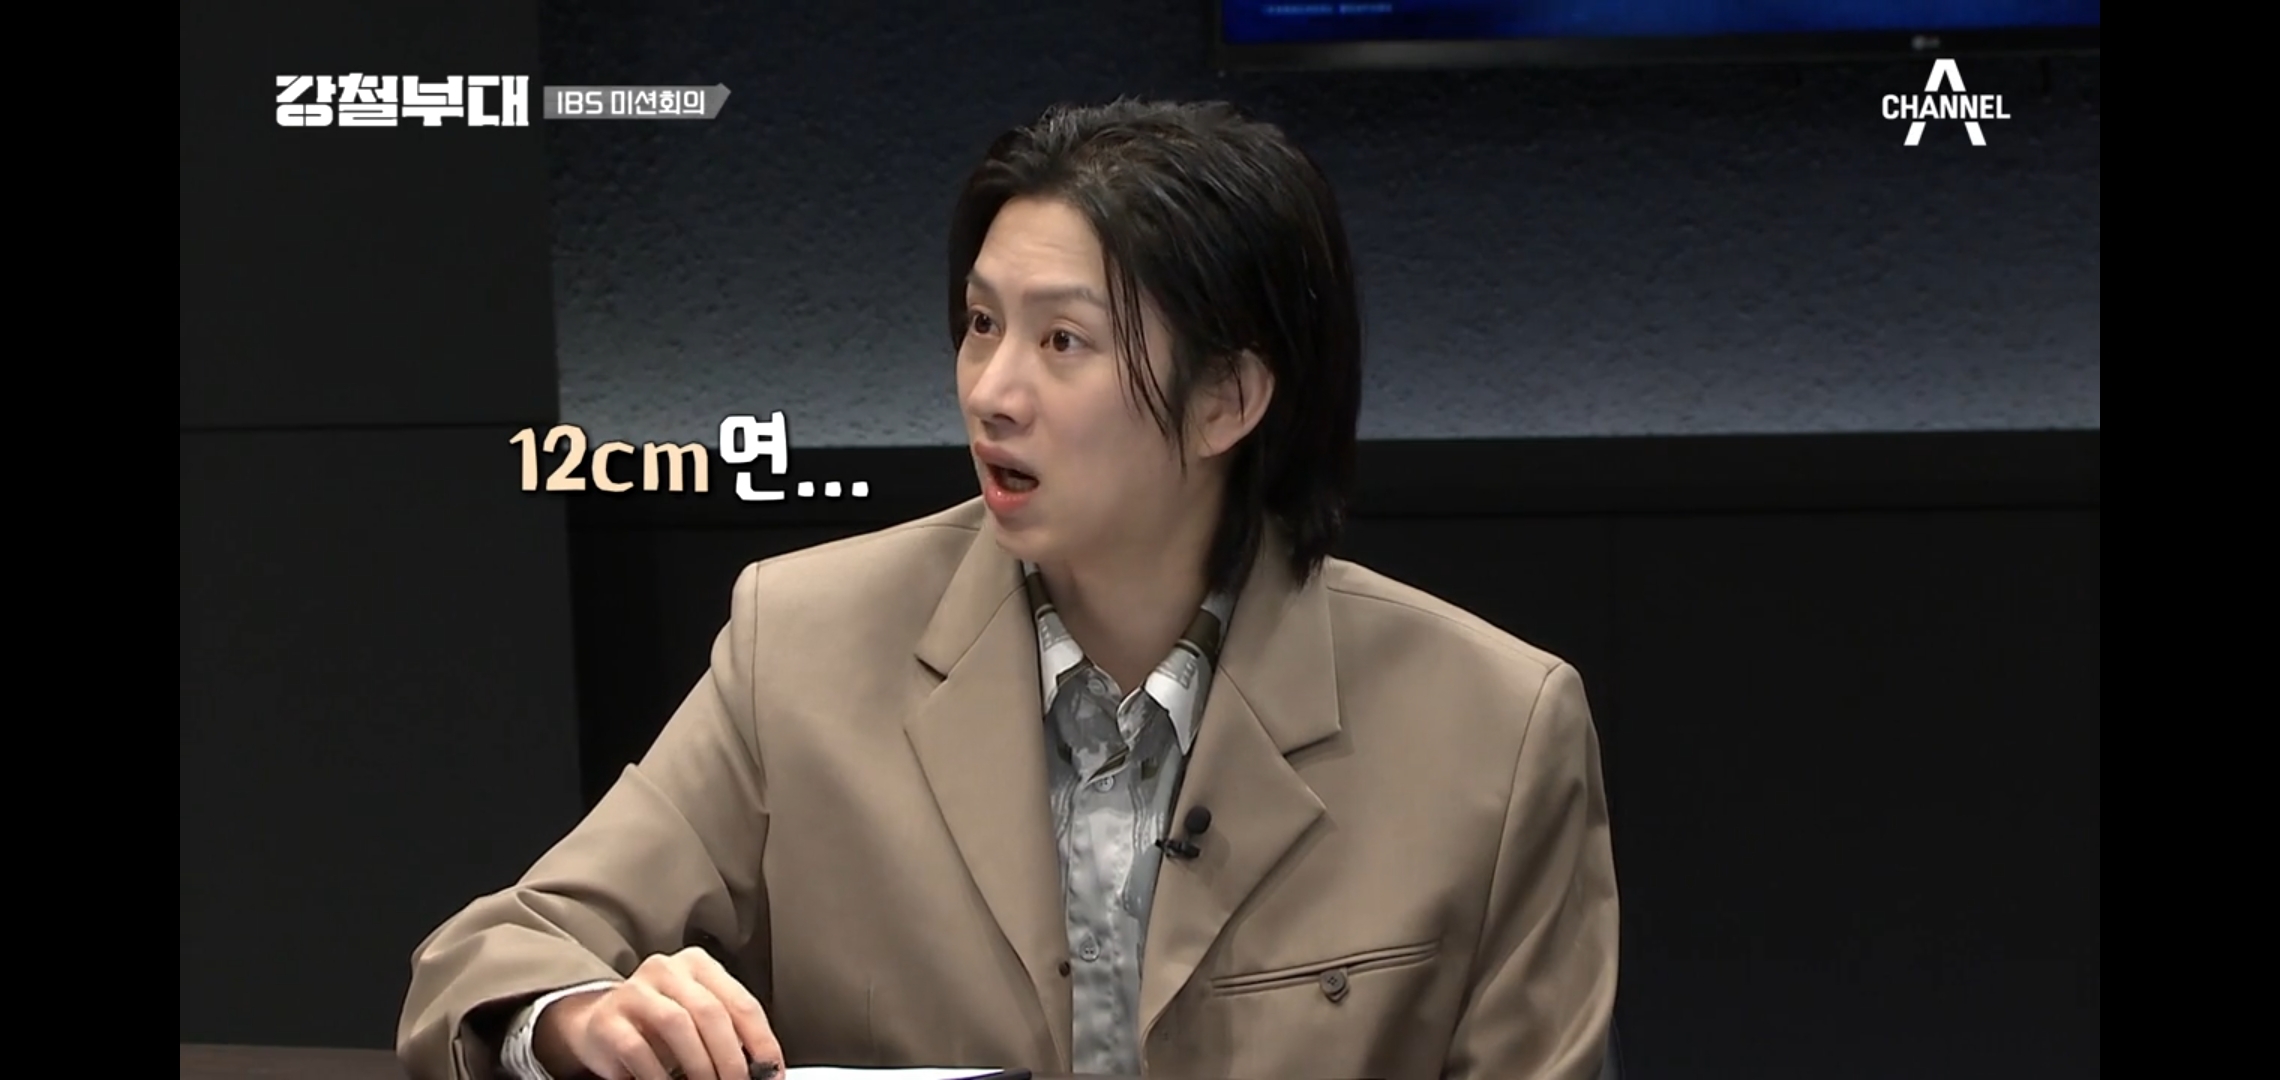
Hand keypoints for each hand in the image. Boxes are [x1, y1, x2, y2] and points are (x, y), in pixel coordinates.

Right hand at [533, 947, 782, 1079]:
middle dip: (731, 1058)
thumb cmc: (658, 1024)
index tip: (772, 1072)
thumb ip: (728, 1033)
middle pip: (711, 1012)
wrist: (598, 1023)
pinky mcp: (608, 1019)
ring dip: (699, 1065)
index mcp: (698, 966)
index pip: (742, 1002)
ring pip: (678, 1024)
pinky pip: (639, 1048)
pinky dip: (659, 1076)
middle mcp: (667, 970)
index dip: (762, 1042)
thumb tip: (761, 1070)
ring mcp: (634, 991)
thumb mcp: (698, 1019)